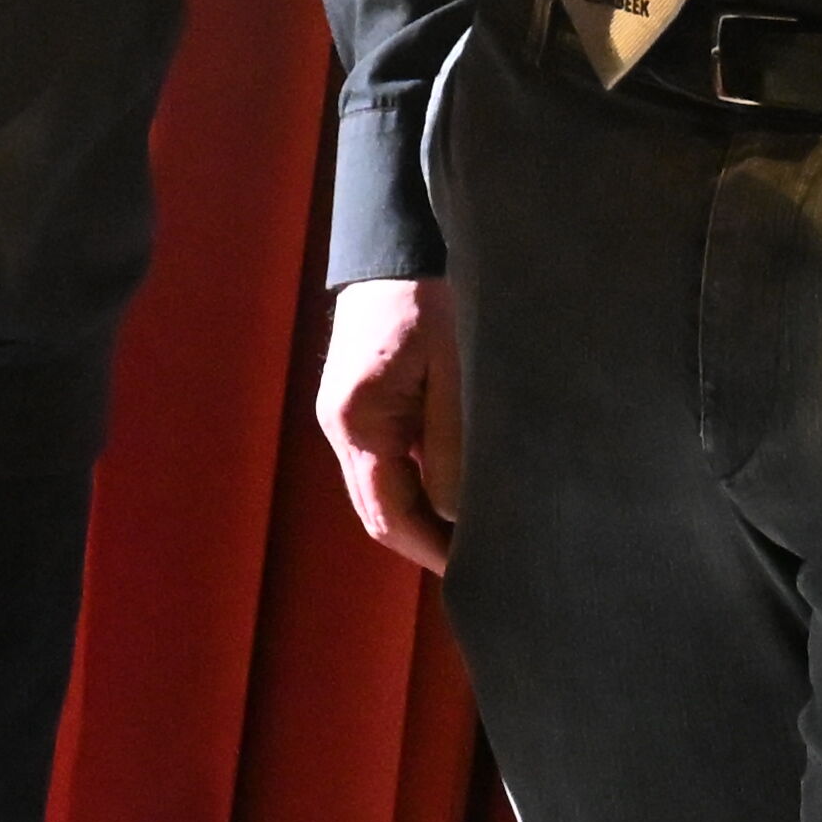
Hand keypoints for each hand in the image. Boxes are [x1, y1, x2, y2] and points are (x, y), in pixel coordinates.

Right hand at [315, 277, 461, 572]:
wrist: (397, 249)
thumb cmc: (431, 300)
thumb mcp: (455, 373)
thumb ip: (452, 447)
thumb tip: (456, 516)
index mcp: (358, 421)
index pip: (390, 513)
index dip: (432, 551)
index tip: (477, 572)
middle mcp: (340, 425)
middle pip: (377, 511)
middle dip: (424, 543)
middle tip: (482, 566)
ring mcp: (344, 415)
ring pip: (380, 490)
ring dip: (421, 518)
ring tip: (476, 537)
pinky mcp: (358, 404)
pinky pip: (385, 463)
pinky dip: (416, 488)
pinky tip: (454, 494)